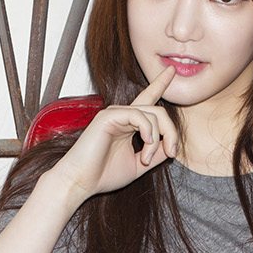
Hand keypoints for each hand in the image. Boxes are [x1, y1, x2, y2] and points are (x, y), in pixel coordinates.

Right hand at [50, 66, 179, 207]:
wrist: (81, 181)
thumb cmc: (103, 175)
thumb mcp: (138, 165)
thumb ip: (155, 154)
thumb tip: (172, 146)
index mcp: (128, 124)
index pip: (147, 99)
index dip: (160, 84)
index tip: (172, 71)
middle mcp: (122, 115)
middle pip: (158, 111)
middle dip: (171, 132)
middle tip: (171, 153)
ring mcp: (115, 114)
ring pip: (153, 114)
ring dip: (157, 140)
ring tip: (146, 159)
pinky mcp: (108, 116)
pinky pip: (139, 115)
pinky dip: (148, 132)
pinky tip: (145, 147)